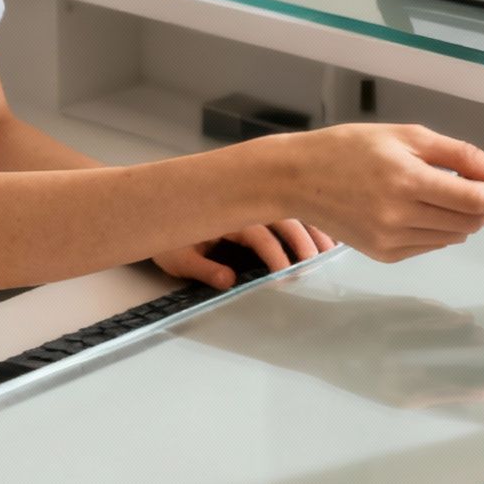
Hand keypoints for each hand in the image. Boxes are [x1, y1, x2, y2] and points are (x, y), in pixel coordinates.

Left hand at [152, 220, 335, 288]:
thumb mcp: (179, 258)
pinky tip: (322, 231)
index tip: (288, 274)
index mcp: (225, 215)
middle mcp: (242, 204)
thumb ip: (205, 270)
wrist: (154, 210)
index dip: (275, 255)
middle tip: (317, 262)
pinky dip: (308, 219)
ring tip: (330, 248)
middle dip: (303, 240)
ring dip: (312, 227)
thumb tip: (230, 281)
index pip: (259, 235)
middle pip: (282, 218)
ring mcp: (251, 202)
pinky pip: (287, 208)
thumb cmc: (168, 237)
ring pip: (290, 210)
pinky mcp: (256, 205)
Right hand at [269, 124, 483, 261]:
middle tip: (472, 183)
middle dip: (482, 205)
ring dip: (461, 218)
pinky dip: (437, 229)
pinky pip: (431, 245)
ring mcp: (391, 241)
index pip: (475, 200)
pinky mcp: (384, 255)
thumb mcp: (407, 136)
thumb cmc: (350, 148)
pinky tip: (417, 209)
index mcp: (407, 180)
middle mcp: (400, 216)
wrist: (297, 178)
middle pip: (469, 222)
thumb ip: (460, 155)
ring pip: (454, 237)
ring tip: (439, 193)